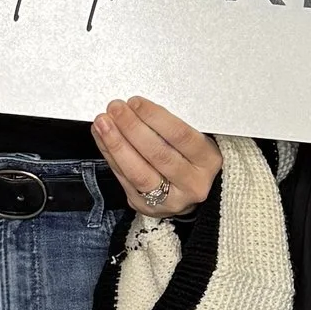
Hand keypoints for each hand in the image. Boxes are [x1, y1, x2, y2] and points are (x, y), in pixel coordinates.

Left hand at [94, 98, 221, 218]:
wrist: (188, 195)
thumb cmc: (190, 160)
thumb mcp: (194, 143)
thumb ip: (169, 128)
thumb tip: (136, 108)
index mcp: (208, 161)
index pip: (180, 136)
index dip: (155, 118)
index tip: (136, 102)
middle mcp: (192, 183)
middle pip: (158, 154)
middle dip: (132, 128)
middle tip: (116, 108)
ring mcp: (169, 199)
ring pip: (138, 172)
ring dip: (116, 144)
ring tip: (103, 123)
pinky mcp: (146, 207)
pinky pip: (124, 179)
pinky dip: (110, 156)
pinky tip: (102, 138)